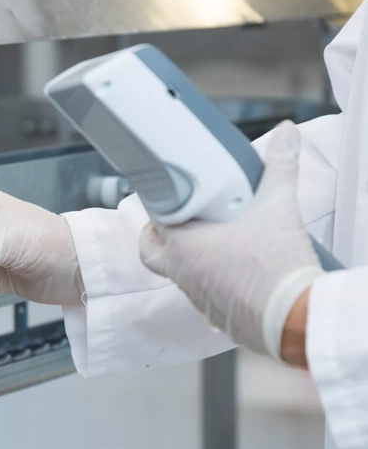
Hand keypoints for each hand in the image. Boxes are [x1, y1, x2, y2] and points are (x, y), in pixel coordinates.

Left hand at [139, 121, 322, 359]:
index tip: (171, 196)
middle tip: (180, 220)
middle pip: (154, 250)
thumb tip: (287, 133)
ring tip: (216, 241)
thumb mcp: (279, 204)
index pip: (154, 220)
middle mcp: (181, 272)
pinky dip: (211, 280)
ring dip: (190, 258)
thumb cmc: (276, 264)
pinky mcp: (214, 314)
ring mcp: (195, 296)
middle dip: (160, 235)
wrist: (294, 315)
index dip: (161, 205)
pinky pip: (202, 294)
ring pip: (179, 273)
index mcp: (183, 244)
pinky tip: (234, 269)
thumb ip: (280, 165)